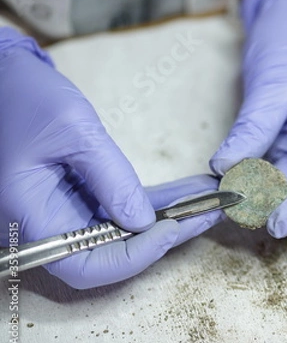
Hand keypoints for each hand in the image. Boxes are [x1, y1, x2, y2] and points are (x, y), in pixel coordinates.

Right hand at [0, 28, 220, 288]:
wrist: (4, 76)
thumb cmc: (26, 97)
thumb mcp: (76, 131)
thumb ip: (111, 179)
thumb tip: (145, 223)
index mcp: (30, 216)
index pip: (85, 266)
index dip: (133, 257)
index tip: (172, 229)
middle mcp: (44, 225)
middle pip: (110, 254)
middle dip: (163, 237)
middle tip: (210, 212)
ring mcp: (61, 213)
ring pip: (121, 234)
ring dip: (166, 219)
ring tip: (208, 200)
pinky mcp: (76, 198)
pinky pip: (117, 210)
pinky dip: (151, 202)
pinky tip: (187, 190)